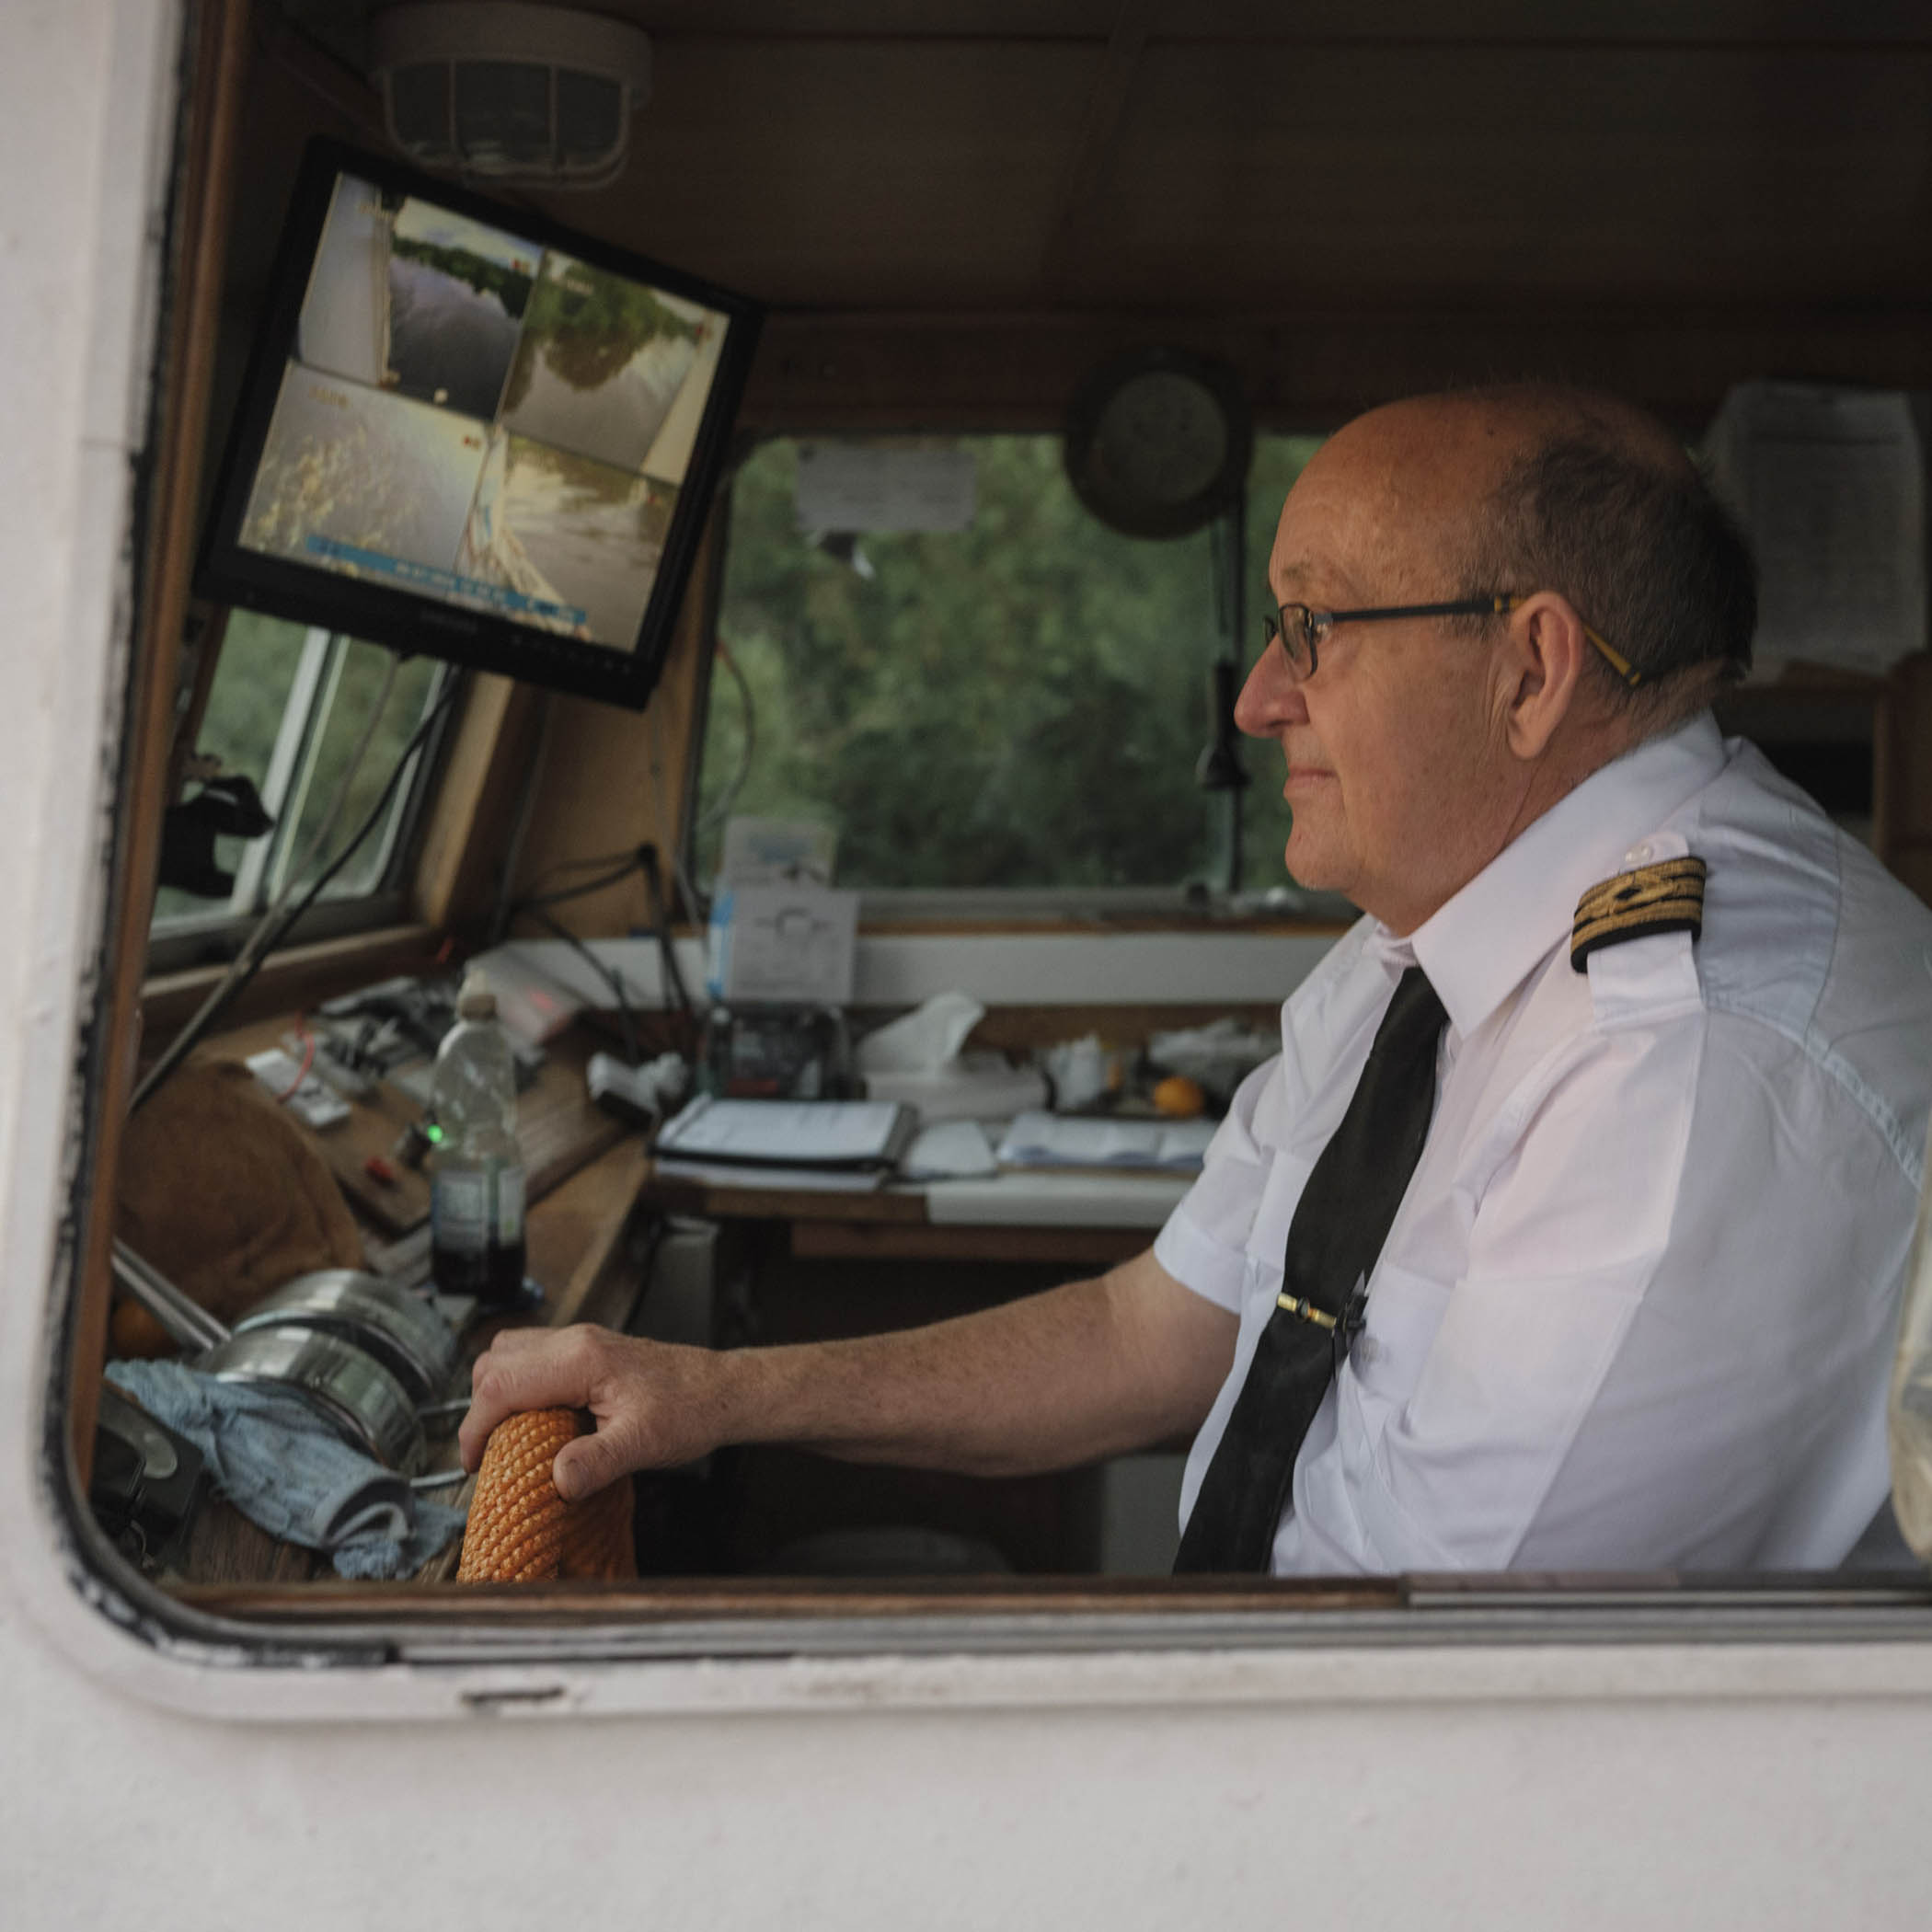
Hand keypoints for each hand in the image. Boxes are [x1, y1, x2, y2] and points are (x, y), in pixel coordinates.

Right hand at [458, 1324, 736, 1499]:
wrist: (721, 1389)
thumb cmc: (689, 1410)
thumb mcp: (643, 1444)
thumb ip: (598, 1462)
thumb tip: (556, 1480)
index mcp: (580, 1359)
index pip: (500, 1384)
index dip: (475, 1427)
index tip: (474, 1464)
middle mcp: (574, 1341)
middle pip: (494, 1363)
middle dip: (480, 1409)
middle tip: (489, 1454)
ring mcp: (579, 1341)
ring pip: (509, 1355)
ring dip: (497, 1394)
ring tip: (508, 1439)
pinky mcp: (585, 1351)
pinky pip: (532, 1359)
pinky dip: (518, 1387)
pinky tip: (536, 1422)